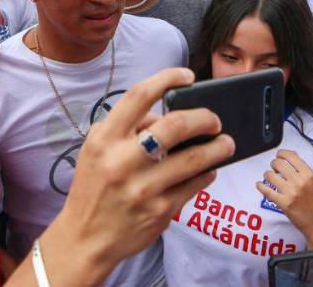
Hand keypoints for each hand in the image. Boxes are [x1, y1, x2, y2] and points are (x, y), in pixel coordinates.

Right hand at [32, 68, 234, 285]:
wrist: (85, 238)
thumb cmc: (94, 187)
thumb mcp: (97, 149)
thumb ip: (127, 126)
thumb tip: (165, 113)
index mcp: (105, 139)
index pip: (138, 96)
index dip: (167, 78)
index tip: (187, 75)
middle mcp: (122, 161)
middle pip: (175, 125)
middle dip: (204, 118)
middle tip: (215, 120)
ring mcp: (143, 188)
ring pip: (194, 158)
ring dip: (218, 147)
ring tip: (227, 142)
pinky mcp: (160, 211)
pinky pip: (195, 185)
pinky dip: (207, 173)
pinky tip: (209, 169)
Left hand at [255, 150, 312, 248]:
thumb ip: (302, 169)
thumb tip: (288, 155)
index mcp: (309, 174)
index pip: (290, 156)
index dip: (281, 153)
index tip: (278, 156)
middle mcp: (300, 181)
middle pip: (278, 163)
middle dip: (273, 164)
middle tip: (274, 169)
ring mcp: (291, 192)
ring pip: (270, 175)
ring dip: (266, 175)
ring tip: (269, 178)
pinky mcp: (283, 203)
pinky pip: (266, 190)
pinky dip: (260, 186)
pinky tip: (260, 185)